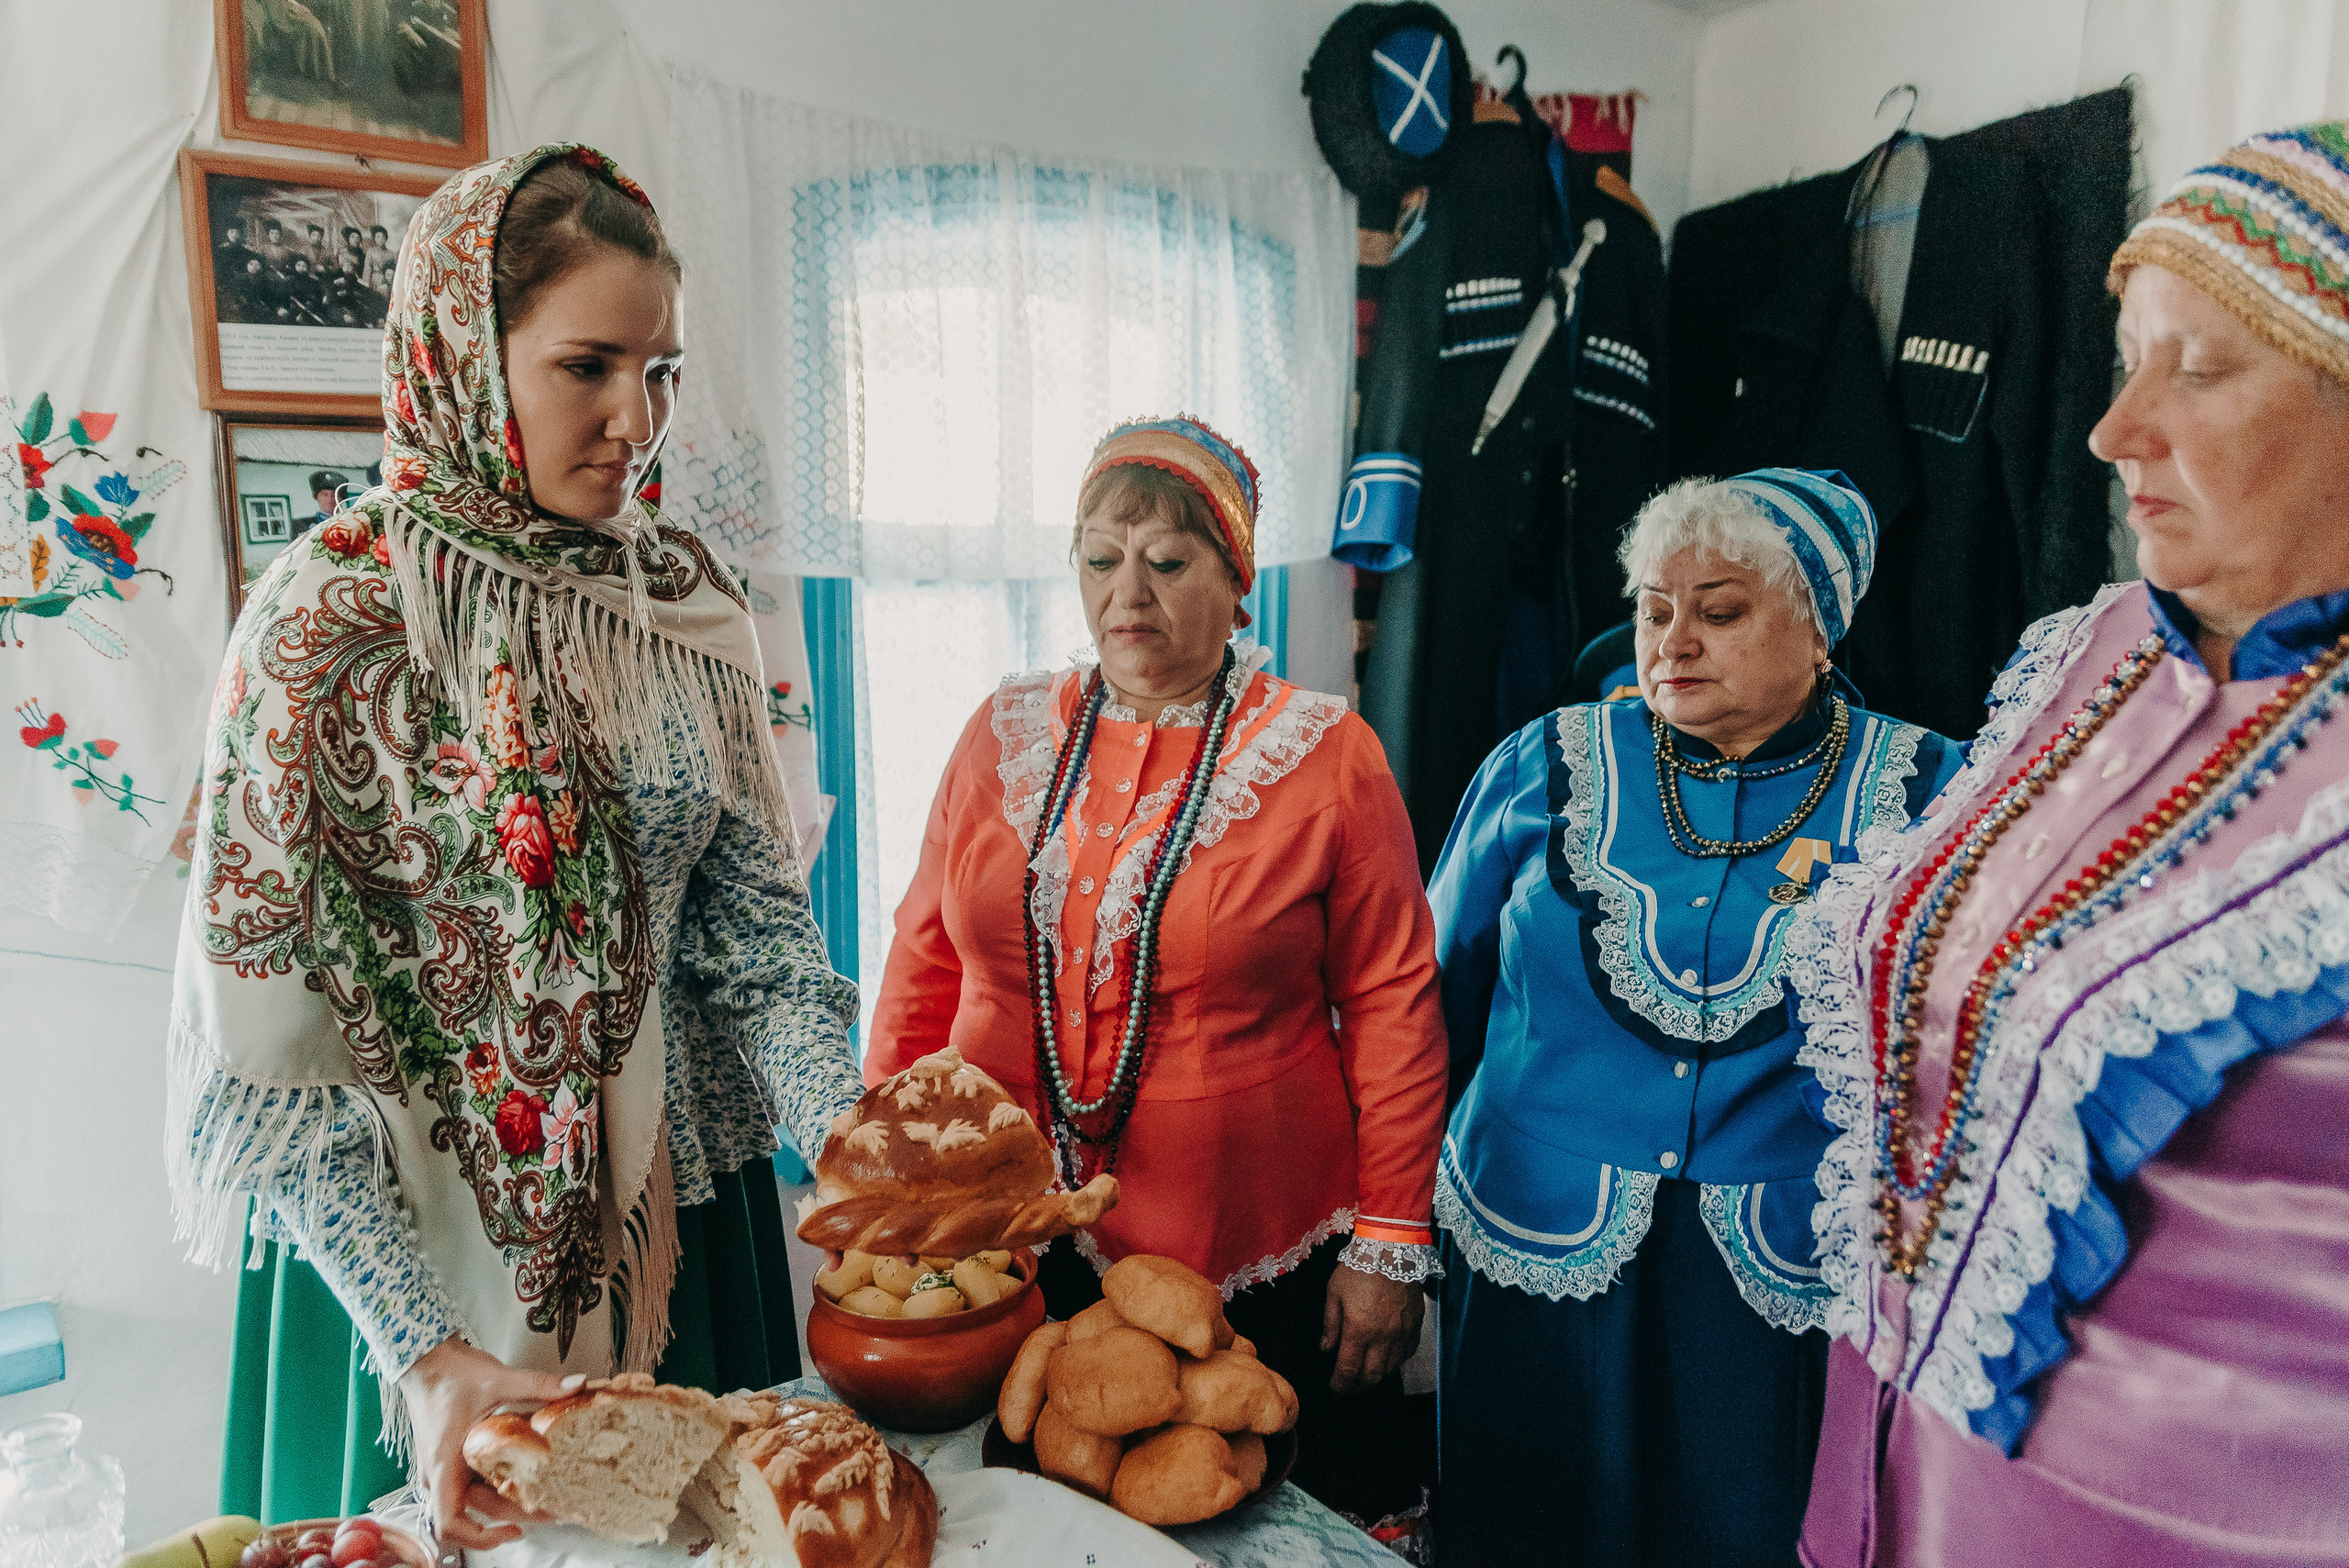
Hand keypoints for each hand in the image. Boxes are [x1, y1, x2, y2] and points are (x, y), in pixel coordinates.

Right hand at [400, 1336, 572, 1548]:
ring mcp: (444, 1469)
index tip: (514, 1530)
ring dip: (507, 1503)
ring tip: (546, 1496)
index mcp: (444, 1465)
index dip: (480, 1537)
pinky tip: (524, 1477)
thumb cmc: (449, 1374)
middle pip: (475, 1513)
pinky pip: (472, 1486)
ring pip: (475, 1501)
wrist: (426, 1361)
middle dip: (514, 1516)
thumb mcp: (498, 1379)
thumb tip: (576, 1385)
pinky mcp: (450, 1461)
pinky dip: (497, 1487)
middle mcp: (440, 1474)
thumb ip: (539, 1385)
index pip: (450, 1523)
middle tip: (554, 1509)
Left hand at [1319, 1263, 1424, 1394]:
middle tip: (1349, 1389)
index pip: (1348, 1370)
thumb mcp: (1334, 1292)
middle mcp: (1383, 1337)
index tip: (1335, 1392)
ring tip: (1366, 1376)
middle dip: (1359, 1387)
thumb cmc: (1359, 1267)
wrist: (1392, 1247)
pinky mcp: (1415, 1324)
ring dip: (1377, 1376)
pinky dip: (1397, 1361)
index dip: (1340, 1386)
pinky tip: (1388, 1358)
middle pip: (1372, 1376)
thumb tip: (1326, 1349)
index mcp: (1358, 1330)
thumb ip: (1330, 1324)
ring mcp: (1402, 1332)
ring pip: (1391, 1368)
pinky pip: (1408, 1352)